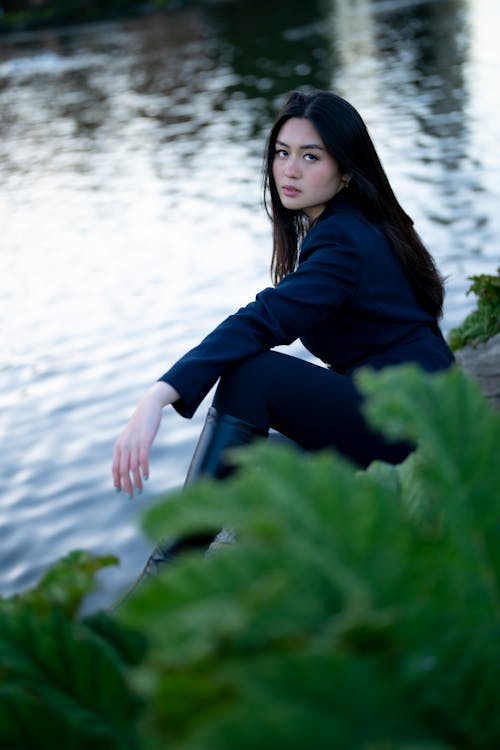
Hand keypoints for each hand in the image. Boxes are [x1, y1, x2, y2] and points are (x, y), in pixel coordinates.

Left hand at [112, 381, 178, 497]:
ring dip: (135, 481)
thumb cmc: (141, 424)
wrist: (148, 407)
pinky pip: (143, 458)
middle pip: (122, 470)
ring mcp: (134, 443)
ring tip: (139, 491)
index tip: (120, 491)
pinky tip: (146, 478)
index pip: (115, 467)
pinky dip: (143, 469)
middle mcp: (124, 446)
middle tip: (130, 497)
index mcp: (119, 446)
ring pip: (132, 467)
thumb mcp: (131, 437)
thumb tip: (129, 463)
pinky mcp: (145, 441)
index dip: (117, 480)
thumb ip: (128, 449)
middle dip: (126, 485)